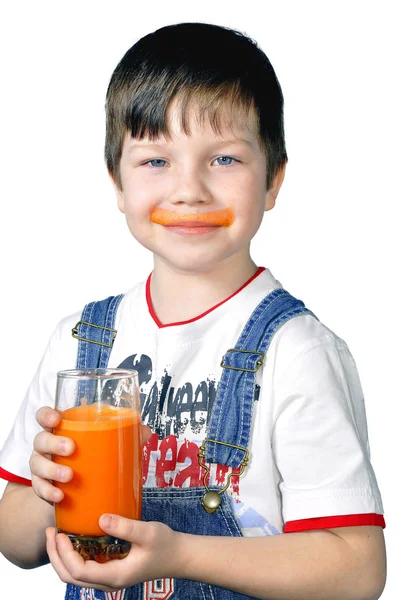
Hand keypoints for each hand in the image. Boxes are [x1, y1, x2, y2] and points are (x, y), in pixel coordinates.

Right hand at [30, 407, 151, 504]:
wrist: (77, 489)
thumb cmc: (91, 457)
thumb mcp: (107, 444)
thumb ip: (126, 435)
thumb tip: (146, 432)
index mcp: (61, 429)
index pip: (44, 416)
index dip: (46, 415)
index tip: (56, 419)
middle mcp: (47, 446)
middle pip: (40, 439)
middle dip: (53, 443)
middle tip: (71, 448)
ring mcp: (42, 466)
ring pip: (36, 464)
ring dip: (51, 470)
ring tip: (69, 476)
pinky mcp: (43, 487)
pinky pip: (39, 488)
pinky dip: (48, 492)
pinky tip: (60, 496)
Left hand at [46, 515, 182, 590]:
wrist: (178, 556)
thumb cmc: (165, 545)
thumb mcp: (148, 532)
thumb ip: (125, 527)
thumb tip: (101, 518)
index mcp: (115, 576)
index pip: (79, 572)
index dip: (65, 554)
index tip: (61, 533)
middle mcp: (108, 582)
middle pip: (70, 578)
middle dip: (55, 556)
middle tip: (51, 532)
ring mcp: (108, 578)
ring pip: (74, 576)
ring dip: (61, 557)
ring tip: (56, 534)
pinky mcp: (110, 570)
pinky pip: (84, 568)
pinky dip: (73, 556)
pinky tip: (74, 538)